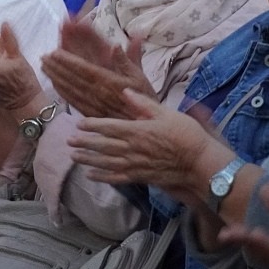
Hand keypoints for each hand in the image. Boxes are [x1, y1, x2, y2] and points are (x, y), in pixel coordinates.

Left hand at [42, 16, 149, 119]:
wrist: (144, 126)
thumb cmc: (144, 99)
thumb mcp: (140, 77)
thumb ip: (127, 60)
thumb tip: (116, 44)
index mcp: (109, 82)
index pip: (84, 69)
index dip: (68, 61)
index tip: (55, 52)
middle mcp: (98, 94)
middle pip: (73, 78)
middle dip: (57, 66)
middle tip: (43, 56)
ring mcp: (93, 105)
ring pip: (70, 89)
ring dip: (56, 77)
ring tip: (44, 67)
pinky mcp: (91, 114)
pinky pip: (73, 102)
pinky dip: (62, 92)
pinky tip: (54, 85)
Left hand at [69, 89, 218, 200]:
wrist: (200, 163)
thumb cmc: (186, 135)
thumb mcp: (165, 113)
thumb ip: (143, 103)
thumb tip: (124, 90)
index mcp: (137, 130)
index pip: (109, 126)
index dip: (92, 125)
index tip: (78, 122)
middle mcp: (132, 149)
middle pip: (103, 145)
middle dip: (84, 142)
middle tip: (68, 140)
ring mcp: (135, 165)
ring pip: (106, 162)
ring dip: (88, 159)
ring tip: (73, 156)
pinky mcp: (141, 177)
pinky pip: (117, 178)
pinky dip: (102, 178)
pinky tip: (91, 176)